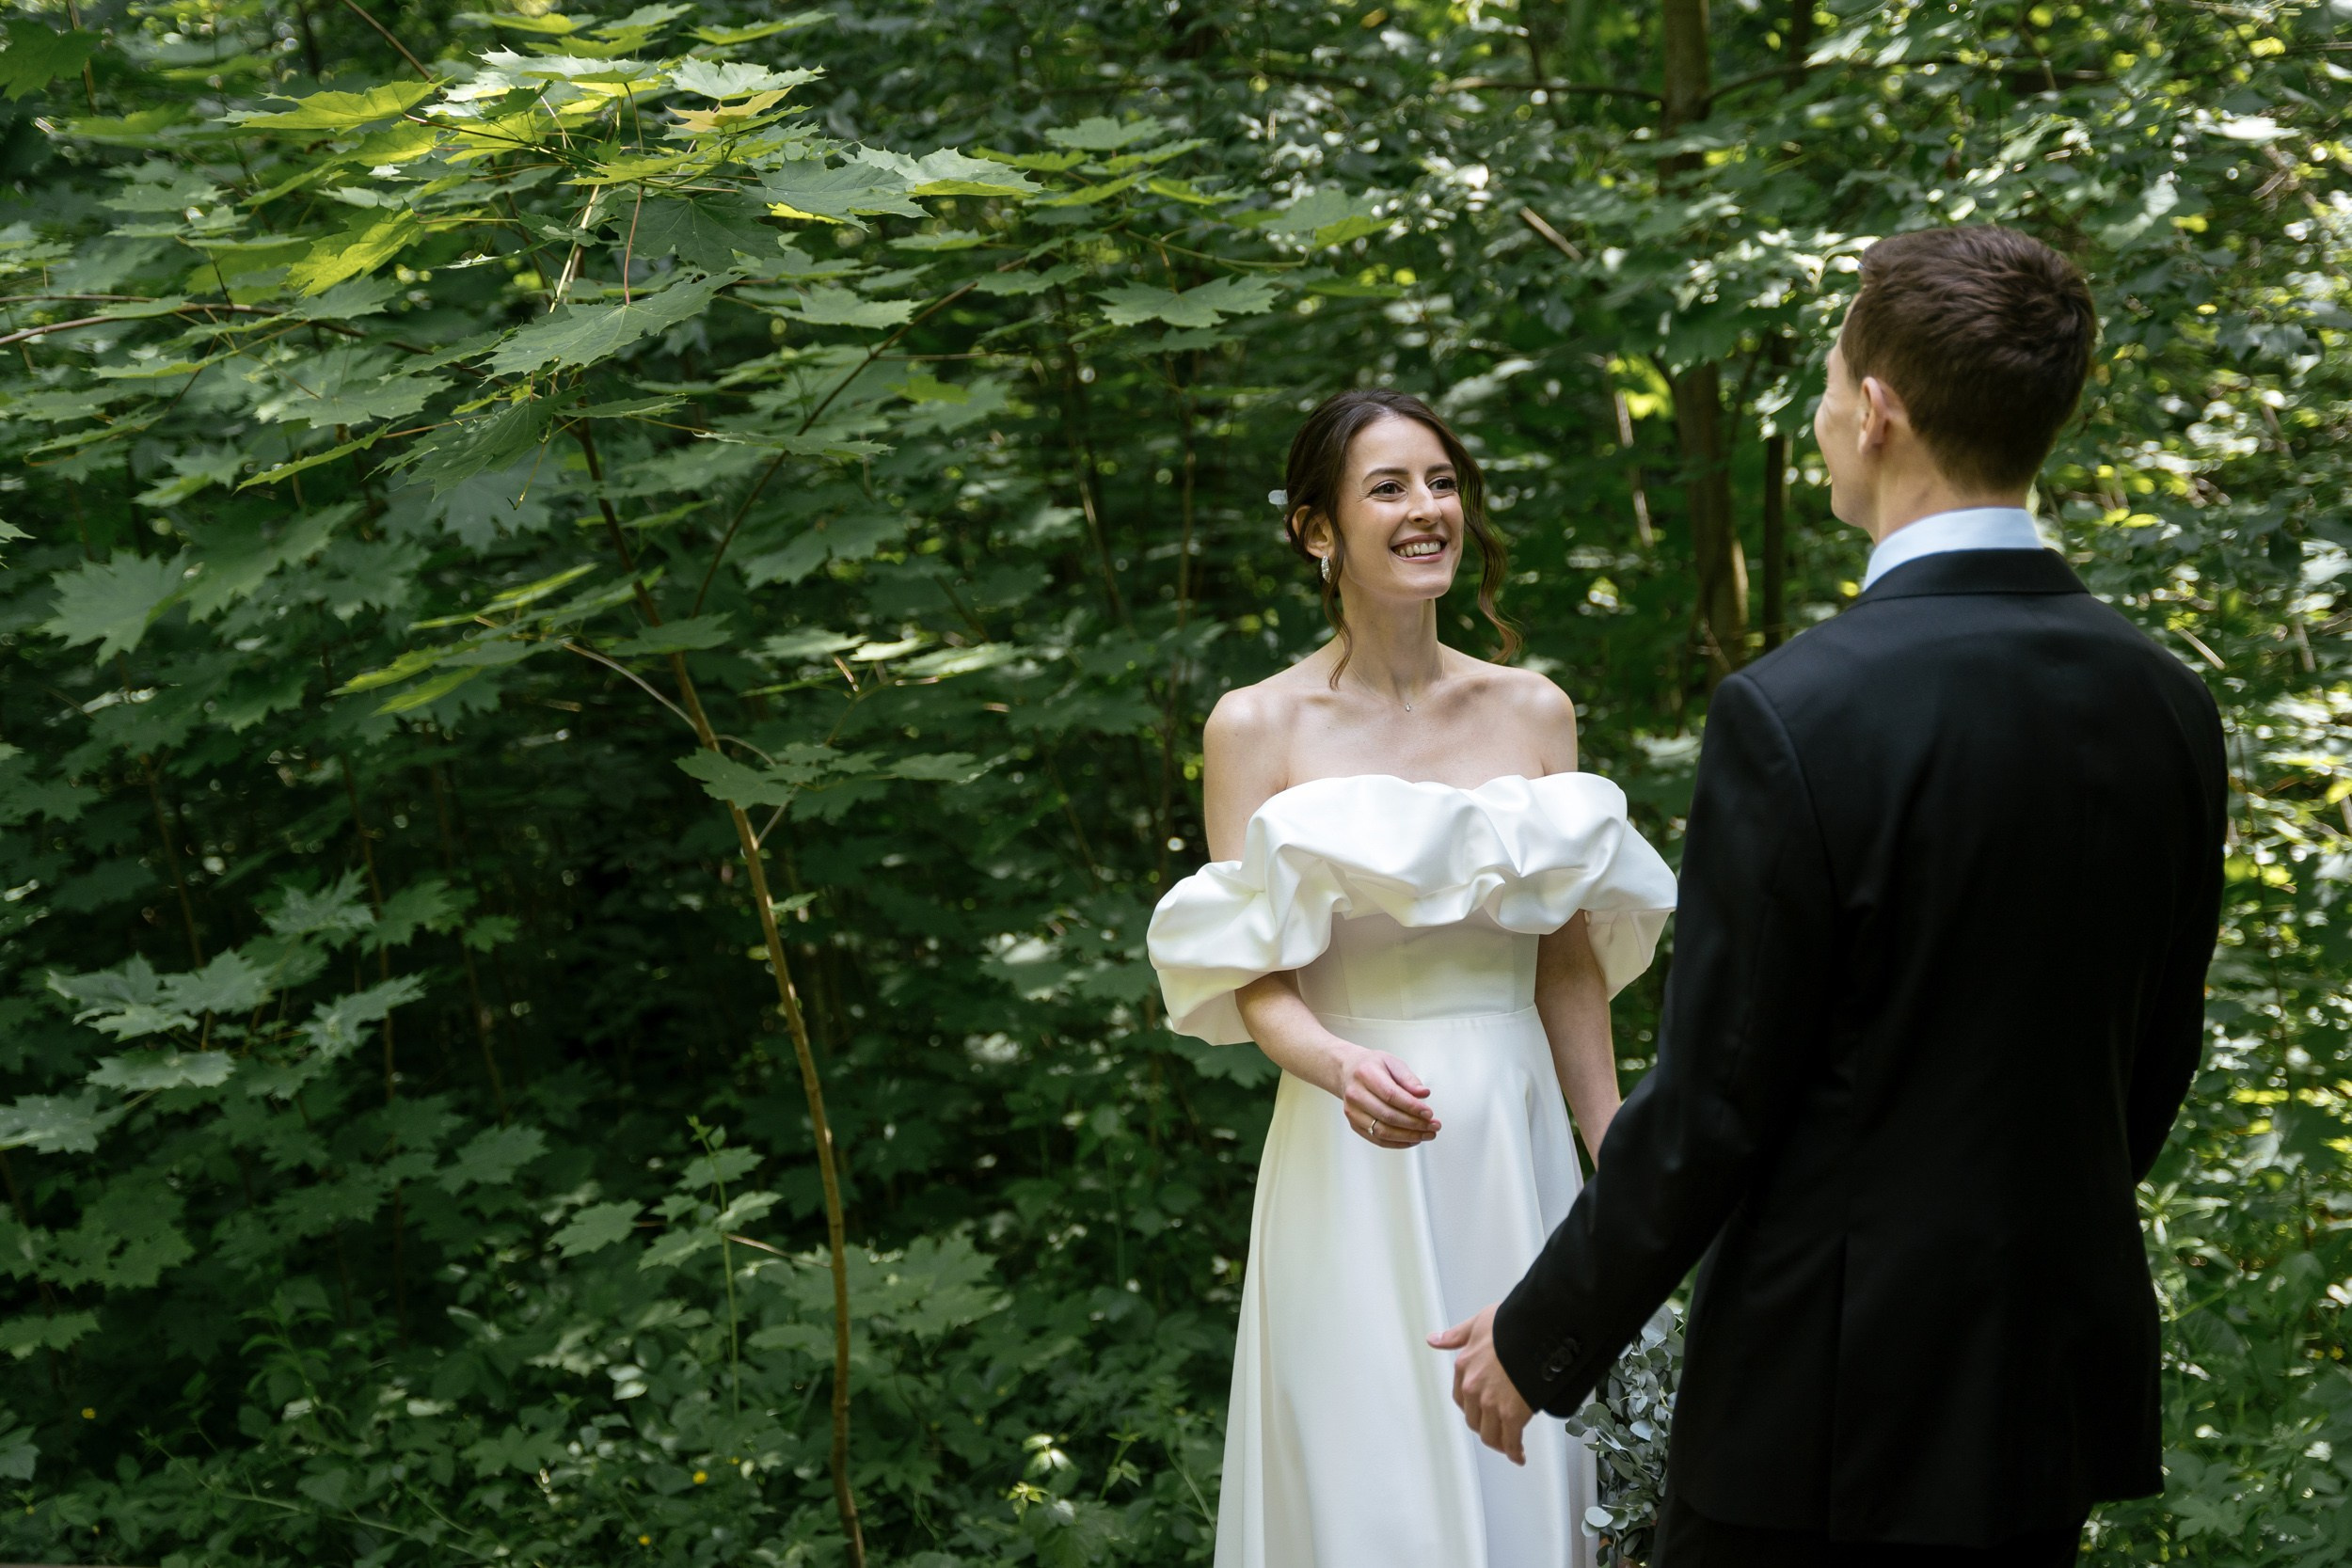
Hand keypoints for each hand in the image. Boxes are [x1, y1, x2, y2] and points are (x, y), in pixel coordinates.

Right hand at [1336, 1044, 1437, 1147]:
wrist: (1347, 1071)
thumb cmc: (1371, 1066)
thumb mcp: (1392, 1063)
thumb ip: (1409, 1079)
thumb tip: (1423, 1093)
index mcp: (1366, 1074)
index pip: (1391, 1095)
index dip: (1412, 1107)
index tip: (1428, 1113)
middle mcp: (1356, 1094)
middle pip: (1387, 1115)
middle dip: (1414, 1124)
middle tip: (1433, 1125)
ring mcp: (1353, 1111)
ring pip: (1382, 1131)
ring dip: (1408, 1136)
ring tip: (1426, 1134)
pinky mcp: (1354, 1124)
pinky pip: (1377, 1139)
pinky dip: (1397, 1143)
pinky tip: (1412, 1139)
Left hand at [1429, 1304, 1531, 1464]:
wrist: (1535, 1331)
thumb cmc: (1511, 1325)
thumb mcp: (1477, 1323)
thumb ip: (1455, 1335)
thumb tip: (1434, 1340)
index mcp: (1464, 1367)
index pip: (1461, 1398)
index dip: (1472, 1408)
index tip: (1481, 1411)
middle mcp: (1473, 1388)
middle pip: (1474, 1420)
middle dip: (1486, 1427)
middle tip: (1498, 1430)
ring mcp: (1492, 1403)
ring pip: (1490, 1435)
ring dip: (1498, 1443)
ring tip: (1508, 1445)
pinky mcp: (1512, 1414)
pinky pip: (1510, 1440)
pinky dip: (1514, 1451)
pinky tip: (1519, 1455)